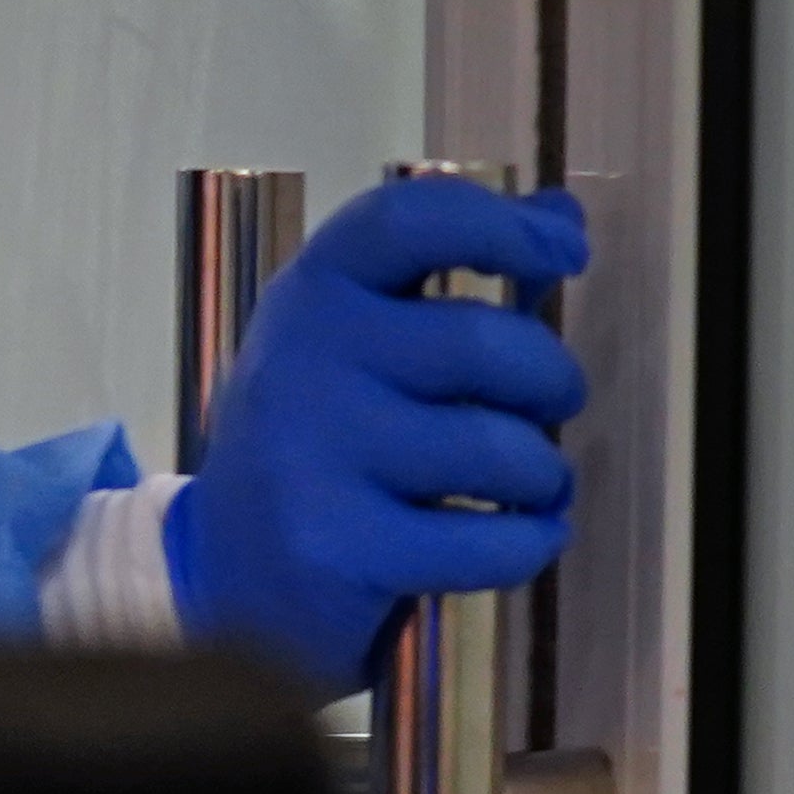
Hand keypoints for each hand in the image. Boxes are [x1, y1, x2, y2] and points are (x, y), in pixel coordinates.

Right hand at [170, 178, 594, 689]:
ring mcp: (313, 457)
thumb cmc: (321, 441)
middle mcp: (302, 360)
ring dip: (545, 474)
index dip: (505, 227)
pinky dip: (532, 543)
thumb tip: (564, 215)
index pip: (412, 221)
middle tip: (555, 402)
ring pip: (501, 451)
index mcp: (312, 293)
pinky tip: (520, 537)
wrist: (225, 577)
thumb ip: (458, 275)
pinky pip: (492, 542)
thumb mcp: (363, 342)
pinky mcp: (339, 550)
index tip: (568, 252)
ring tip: (529, 484)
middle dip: (553, 379)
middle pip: (485, 343)